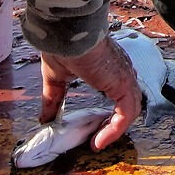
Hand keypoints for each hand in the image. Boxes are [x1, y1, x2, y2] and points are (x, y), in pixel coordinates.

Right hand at [37, 36, 145, 150]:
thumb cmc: (63, 45)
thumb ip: (53, 98)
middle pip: (127, 104)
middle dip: (114, 124)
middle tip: (97, 138)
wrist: (68, 32)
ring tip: (97, 142)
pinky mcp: (123, 85)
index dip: (109, 112)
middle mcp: (121, 72)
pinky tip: (99, 141)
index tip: (94, 128)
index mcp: (109, 68)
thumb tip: (44, 118)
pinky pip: (126, 115)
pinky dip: (115, 130)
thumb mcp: (56, 77)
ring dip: (114, 129)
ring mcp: (125, 78)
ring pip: (130, 111)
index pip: (119, 94)